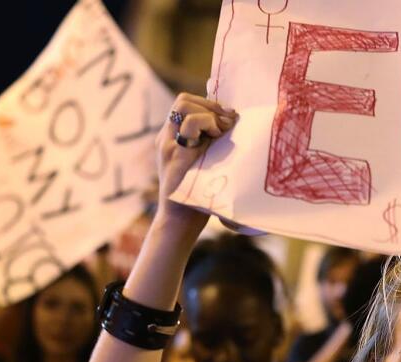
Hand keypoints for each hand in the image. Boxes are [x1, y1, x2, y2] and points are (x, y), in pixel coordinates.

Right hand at [155, 93, 236, 223]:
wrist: (180, 222)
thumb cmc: (198, 196)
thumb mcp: (207, 162)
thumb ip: (211, 144)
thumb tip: (233, 123)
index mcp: (172, 138)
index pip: (185, 103)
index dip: (208, 104)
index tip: (228, 119)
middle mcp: (166, 138)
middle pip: (183, 100)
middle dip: (211, 106)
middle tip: (228, 123)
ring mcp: (168, 145)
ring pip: (184, 105)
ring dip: (209, 114)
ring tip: (221, 132)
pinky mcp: (174, 155)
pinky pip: (190, 124)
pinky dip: (207, 123)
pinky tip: (217, 138)